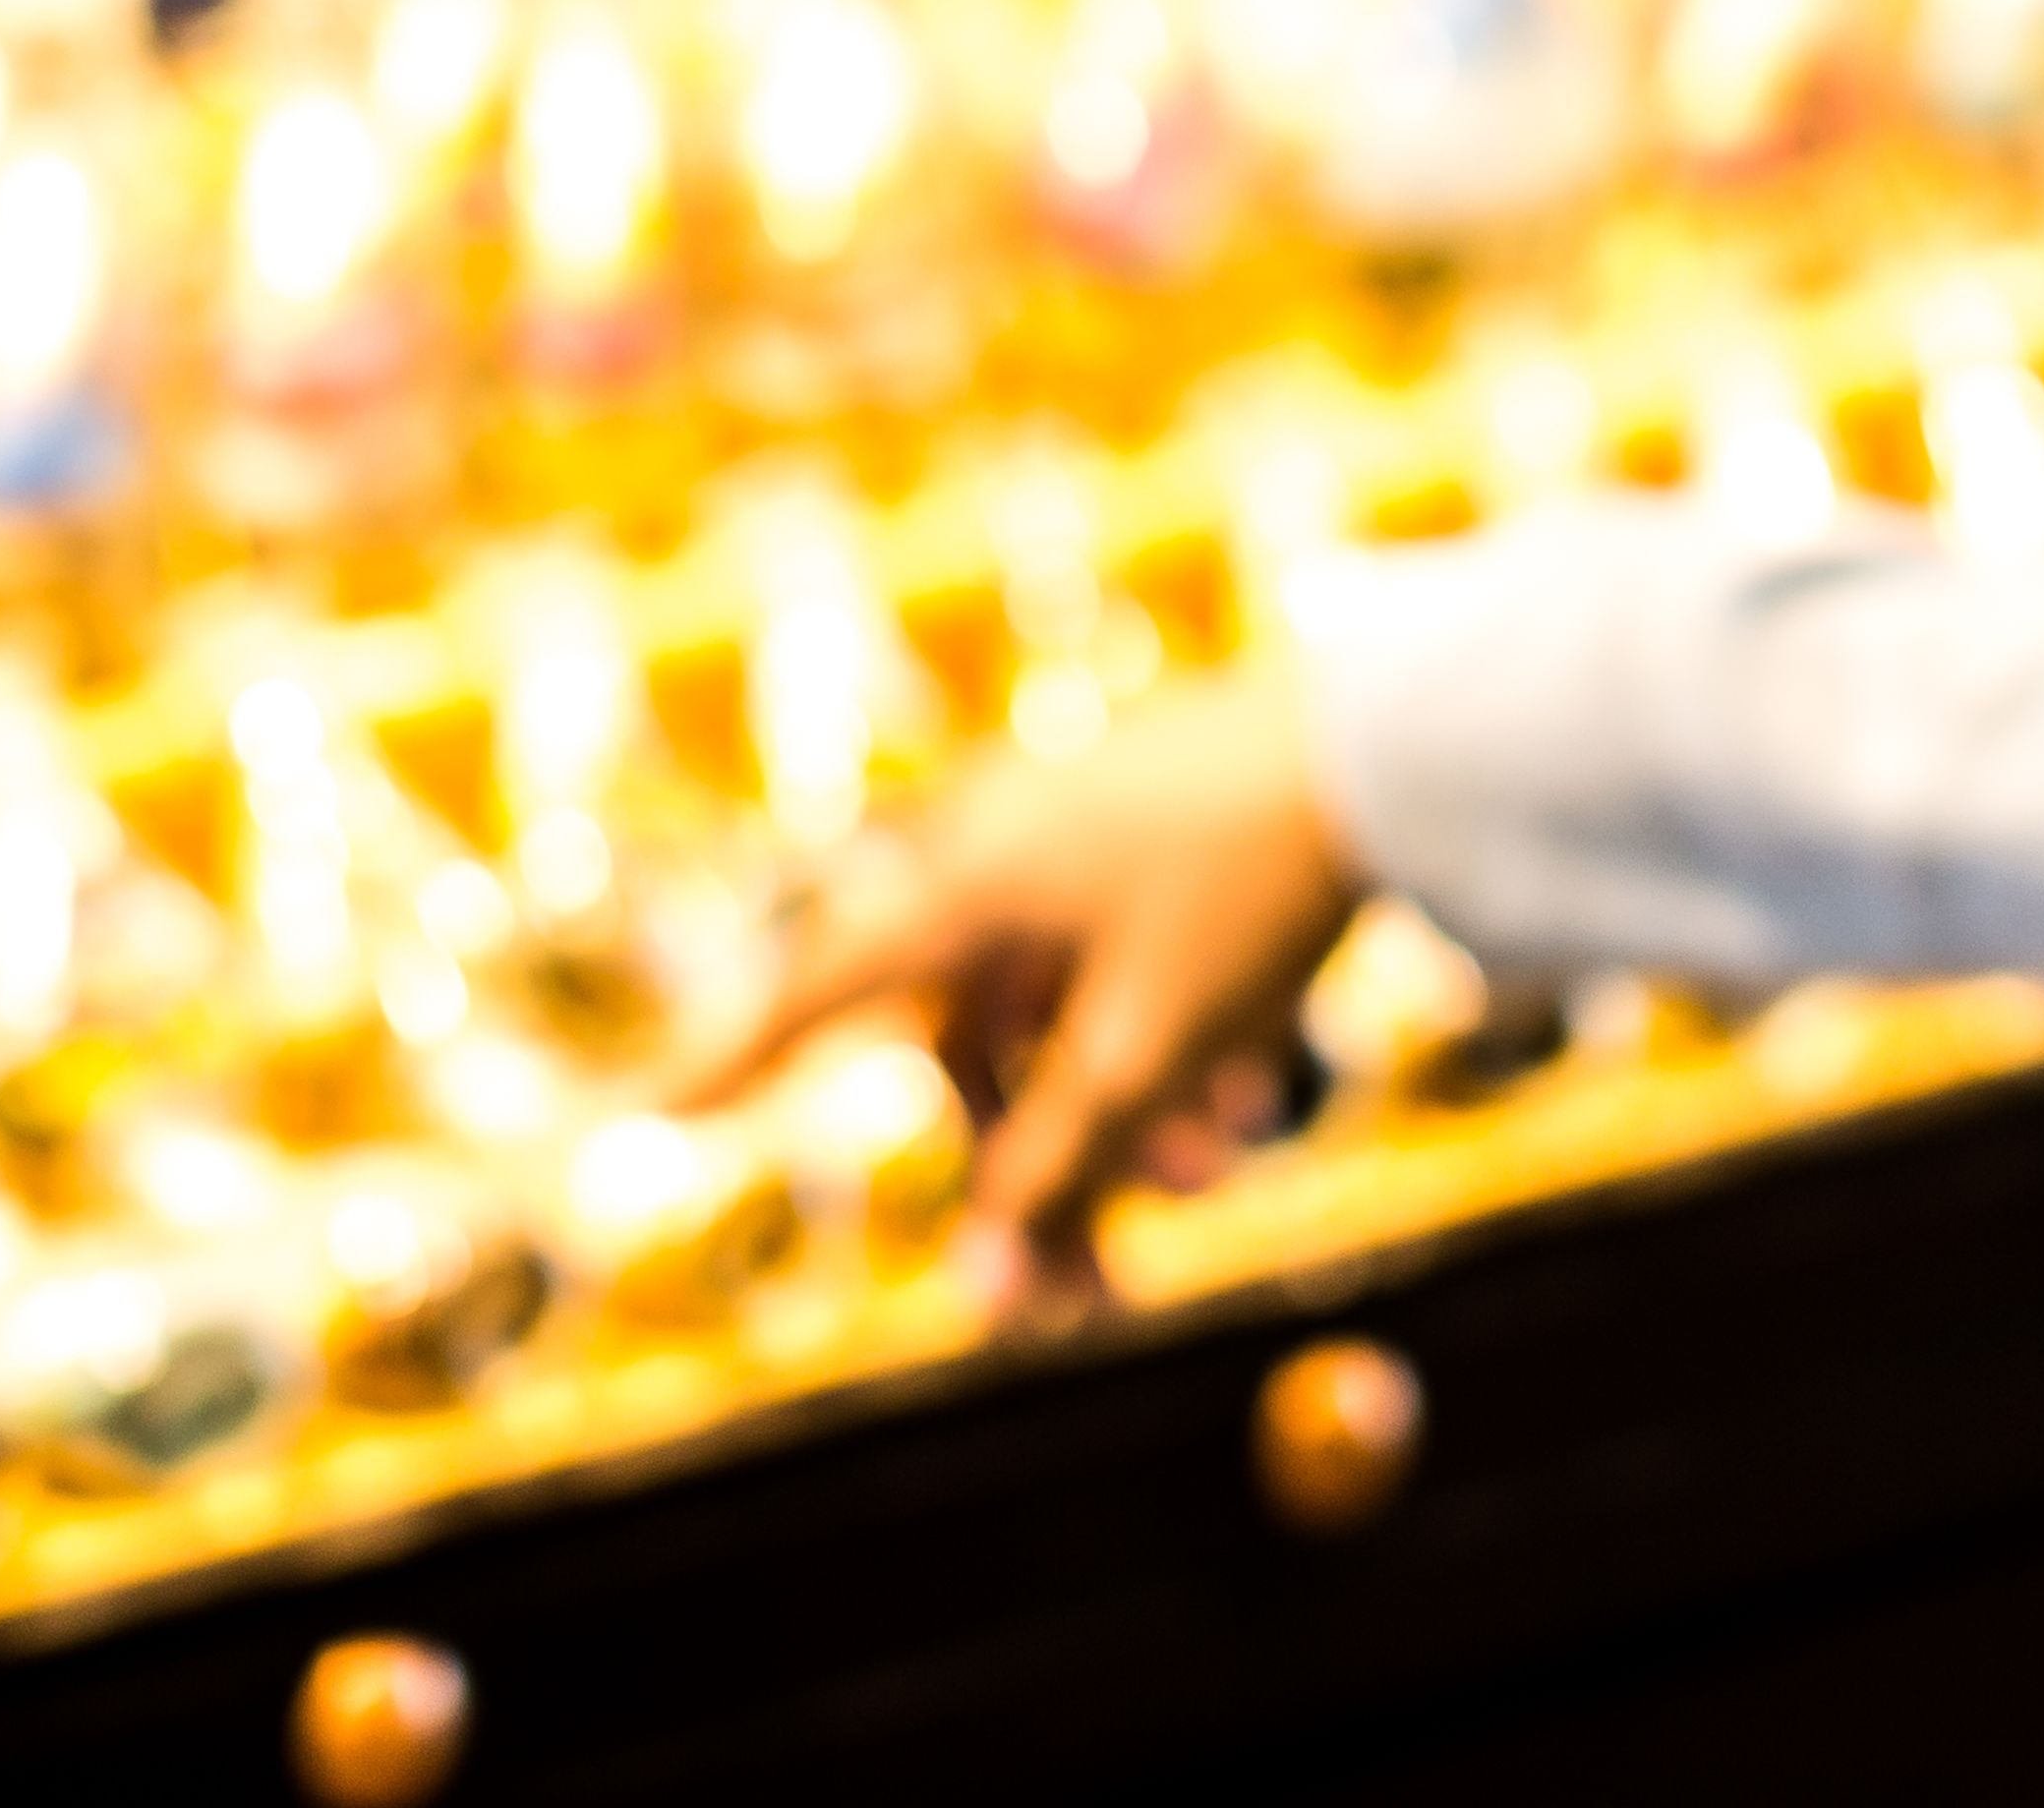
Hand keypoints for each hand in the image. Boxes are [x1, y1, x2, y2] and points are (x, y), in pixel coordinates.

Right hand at [697, 662, 1363, 1317]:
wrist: (1394, 741)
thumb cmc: (1252, 890)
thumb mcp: (1150, 1058)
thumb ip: (1058, 1178)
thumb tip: (983, 1302)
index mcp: (961, 886)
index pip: (811, 997)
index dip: (730, 1067)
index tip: (648, 1119)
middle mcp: (994, 852)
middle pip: (968, 1049)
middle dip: (1028, 1174)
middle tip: (1094, 1299)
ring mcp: (1074, 837)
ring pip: (1055, 1018)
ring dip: (1113, 1115)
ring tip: (1216, 1173)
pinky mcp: (1149, 833)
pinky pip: (1117, 968)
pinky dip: (1157, 1043)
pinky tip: (1248, 1093)